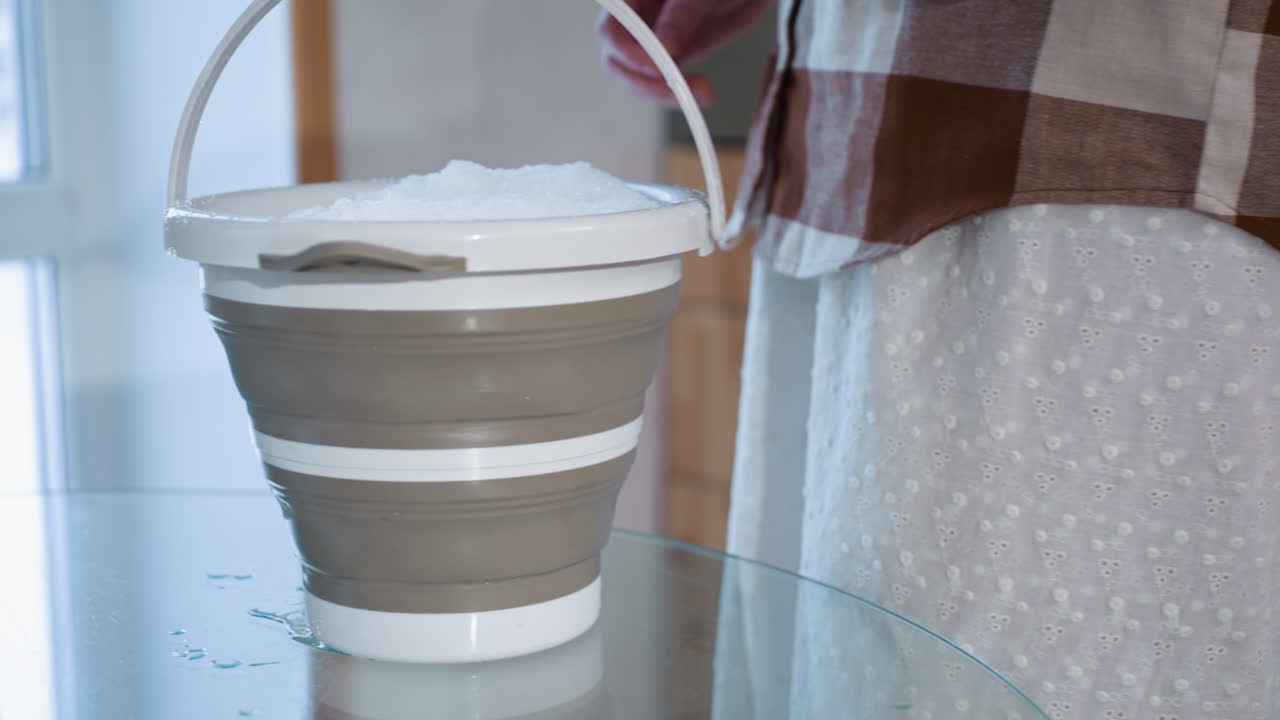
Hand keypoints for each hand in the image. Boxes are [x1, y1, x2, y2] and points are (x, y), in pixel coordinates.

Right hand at [598, 0, 774, 107]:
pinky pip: (662, 82)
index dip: (627, 51)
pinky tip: (704, 93)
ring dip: (664, 93)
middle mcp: (636, 18)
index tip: (656, 68)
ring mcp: (652, 39)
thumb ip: (684, 11)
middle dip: (645, 81)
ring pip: (637, 78)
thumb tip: (663, 48)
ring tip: (704, 92)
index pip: (612, 28)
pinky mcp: (671, 56)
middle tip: (680, 89)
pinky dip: (679, 94)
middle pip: (617, 60)